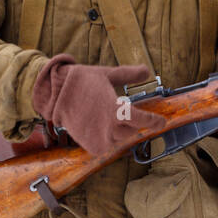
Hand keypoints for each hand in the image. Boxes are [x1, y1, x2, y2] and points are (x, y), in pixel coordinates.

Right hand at [32, 56, 165, 155]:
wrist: (56, 92)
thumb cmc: (83, 81)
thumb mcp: (108, 74)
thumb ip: (128, 74)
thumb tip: (146, 70)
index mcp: (115, 109)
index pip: (141, 120)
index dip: (153, 121)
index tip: (161, 122)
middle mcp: (108, 126)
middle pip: (130, 131)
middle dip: (131, 123)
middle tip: (125, 114)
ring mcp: (99, 137)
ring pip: (119, 139)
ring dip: (119, 131)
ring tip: (110, 119)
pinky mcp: (90, 144)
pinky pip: (106, 147)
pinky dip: (107, 139)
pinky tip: (102, 128)